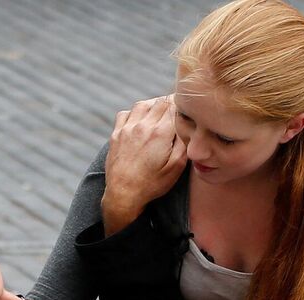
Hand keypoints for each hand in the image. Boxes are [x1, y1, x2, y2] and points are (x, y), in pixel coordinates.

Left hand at [101, 96, 187, 234]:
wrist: (123, 194)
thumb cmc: (152, 184)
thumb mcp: (176, 167)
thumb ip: (184, 142)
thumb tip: (186, 125)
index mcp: (160, 132)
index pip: (174, 106)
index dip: (183, 106)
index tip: (187, 110)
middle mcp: (143, 126)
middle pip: (160, 102)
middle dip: (170, 104)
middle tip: (176, 110)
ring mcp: (127, 128)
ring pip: (142, 104)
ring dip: (153, 105)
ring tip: (160, 112)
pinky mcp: (116, 134)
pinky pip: (125, 114)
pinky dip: (134, 113)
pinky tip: (140, 120)